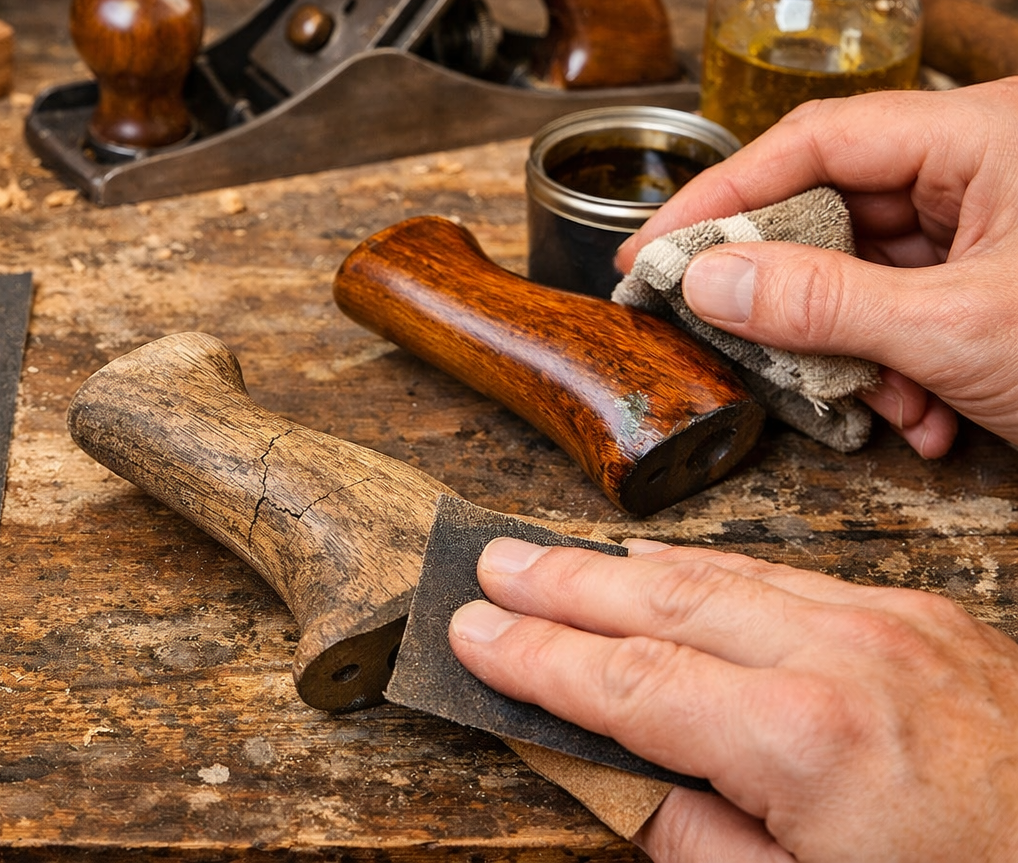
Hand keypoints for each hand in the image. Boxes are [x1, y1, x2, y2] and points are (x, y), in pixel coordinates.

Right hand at [449, 537, 1017, 861]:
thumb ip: (693, 838)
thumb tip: (602, 776)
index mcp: (804, 741)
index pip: (626, 682)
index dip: (537, 658)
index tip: (471, 633)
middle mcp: (841, 657)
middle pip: (661, 598)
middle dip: (563, 582)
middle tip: (489, 564)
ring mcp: (889, 623)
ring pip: (722, 572)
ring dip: (623, 566)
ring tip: (552, 561)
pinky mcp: (924, 614)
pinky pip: (789, 575)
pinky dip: (711, 571)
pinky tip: (668, 570)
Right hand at [613, 78, 1017, 456]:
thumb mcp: (960, 331)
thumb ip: (822, 304)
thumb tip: (705, 281)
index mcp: (988, 136)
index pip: (813, 141)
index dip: (720, 197)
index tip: (650, 251)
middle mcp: (985, 168)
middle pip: (834, 209)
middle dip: (795, 297)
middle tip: (732, 339)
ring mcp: (995, 226)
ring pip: (870, 272)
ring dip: (854, 353)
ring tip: (870, 407)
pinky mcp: (999, 280)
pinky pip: (913, 307)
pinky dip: (902, 368)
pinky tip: (922, 417)